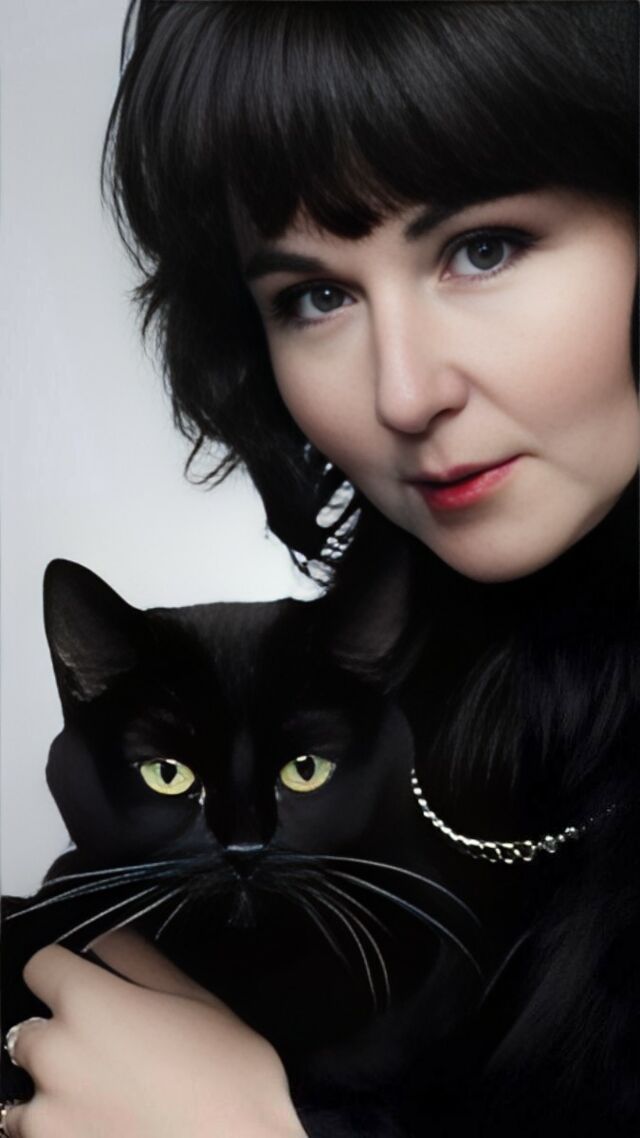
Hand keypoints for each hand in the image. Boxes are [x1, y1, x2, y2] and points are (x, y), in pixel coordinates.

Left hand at [4, 931, 306, 1137]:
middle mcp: (58, 1055)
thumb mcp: (200, 1002)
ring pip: (25, 1092)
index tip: (83, 988)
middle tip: (111, 1058)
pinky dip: (57, 1132)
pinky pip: (31, 1135)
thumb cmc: (230, 1088)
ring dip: (55, 1093)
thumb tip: (110, 935)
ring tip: (110, 1103)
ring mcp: (47, 1114)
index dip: (65, 973)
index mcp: (92, 1003)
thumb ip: (141, 961)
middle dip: (62, 1039)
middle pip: (30, 1031)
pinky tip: (103, 1128)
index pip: (42, 965)